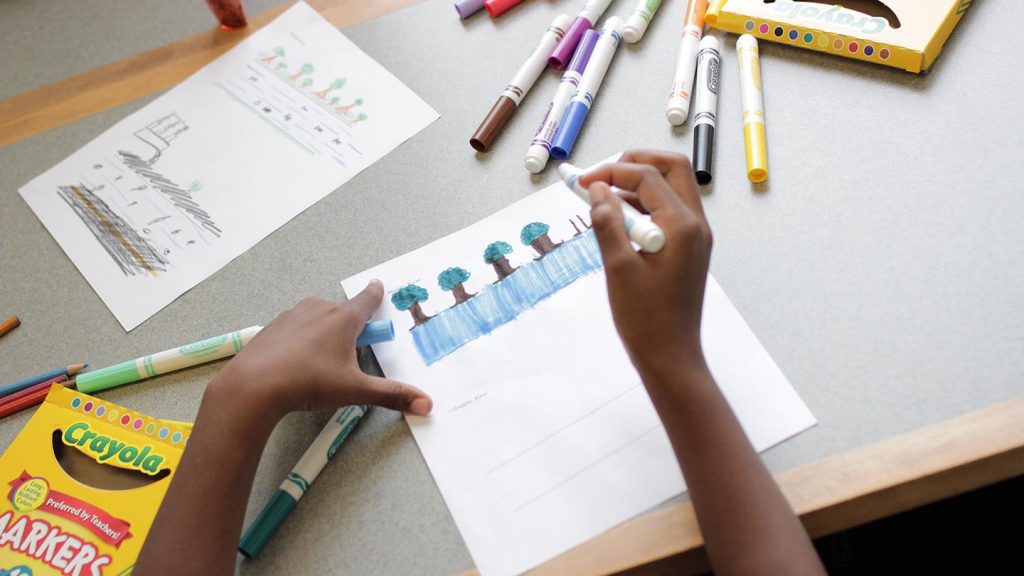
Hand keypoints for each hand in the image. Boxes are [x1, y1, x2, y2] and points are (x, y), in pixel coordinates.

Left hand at [210, 280, 431, 419]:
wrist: (254, 385)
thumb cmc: (309, 382)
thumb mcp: (355, 391)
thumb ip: (391, 396)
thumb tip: (427, 405)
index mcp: (343, 318)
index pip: (366, 299)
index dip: (375, 294)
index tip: (377, 285)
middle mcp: (319, 309)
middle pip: (342, 312)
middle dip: (349, 326)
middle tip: (350, 354)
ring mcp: (293, 316)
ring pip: (317, 318)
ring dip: (324, 331)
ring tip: (321, 362)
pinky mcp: (272, 327)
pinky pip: (295, 327)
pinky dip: (301, 339)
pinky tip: (296, 363)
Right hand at [579, 150, 712, 381]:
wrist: (670, 357)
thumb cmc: (646, 320)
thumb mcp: (618, 268)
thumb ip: (607, 223)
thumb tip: (597, 190)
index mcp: (682, 227)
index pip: (648, 178)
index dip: (612, 172)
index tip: (582, 181)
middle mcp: (696, 226)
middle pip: (672, 169)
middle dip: (635, 164)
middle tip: (601, 175)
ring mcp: (695, 237)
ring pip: (672, 188)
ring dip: (638, 184)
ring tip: (602, 197)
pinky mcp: (688, 249)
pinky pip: (668, 212)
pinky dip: (644, 206)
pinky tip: (617, 220)